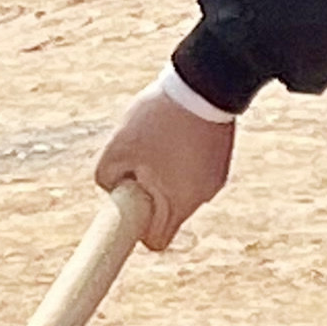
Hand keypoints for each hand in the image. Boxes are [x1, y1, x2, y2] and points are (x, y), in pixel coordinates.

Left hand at [94, 81, 236, 250]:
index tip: (128, 211)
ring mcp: (214, 179)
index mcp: (177, 203)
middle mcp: (200, 198)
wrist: (206, 84)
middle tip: (137, 161)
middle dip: (147, 193)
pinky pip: (192, 171)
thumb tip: (112, 187)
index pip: (155, 241)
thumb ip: (106, 177)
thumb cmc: (159, 119)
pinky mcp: (220, 160)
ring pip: (178, 189)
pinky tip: (176, 131)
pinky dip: (181, 158)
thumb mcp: (117, 147)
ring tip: (158, 138)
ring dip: (164, 172)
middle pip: (165, 212)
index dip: (137, 230)